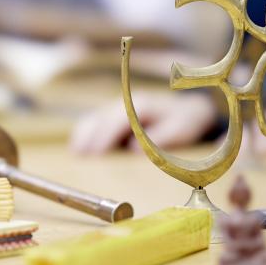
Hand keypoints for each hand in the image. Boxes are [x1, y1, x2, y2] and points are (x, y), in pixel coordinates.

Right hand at [70, 91, 216, 154]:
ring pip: (93, 120)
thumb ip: (160, 137)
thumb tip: (134, 149)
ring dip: (83, 136)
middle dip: (89, 139)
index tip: (95, 154)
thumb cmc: (184, 122)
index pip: (116, 120)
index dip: (104, 137)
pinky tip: (77, 149)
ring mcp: (117, 109)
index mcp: (141, 106)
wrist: (189, 109)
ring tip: (75, 156)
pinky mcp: (113, 117)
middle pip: (100, 120)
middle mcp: (125, 105)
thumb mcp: (180, 129)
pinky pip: (93, 123)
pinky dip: (84, 134)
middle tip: (80, 160)